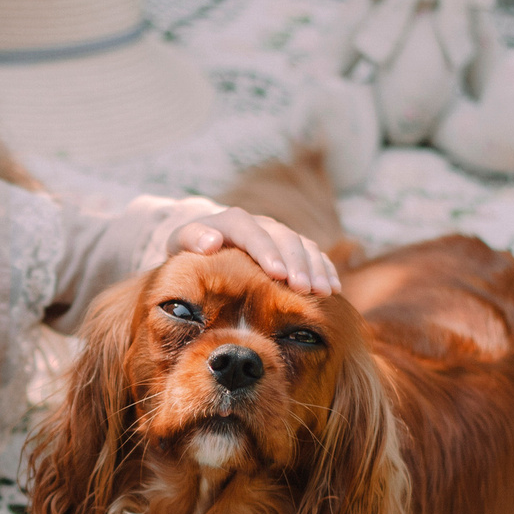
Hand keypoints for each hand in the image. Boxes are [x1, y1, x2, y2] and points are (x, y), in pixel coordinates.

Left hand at [169, 208, 340, 295]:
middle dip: (297, 264)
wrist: (205, 244)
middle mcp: (262, 224)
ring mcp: (280, 235)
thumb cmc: (190, 250)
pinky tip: (334, 289)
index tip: (277, 274)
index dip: (266, 252)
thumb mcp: (179, 242)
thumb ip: (190, 238)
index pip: (252, 232)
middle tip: (304, 289)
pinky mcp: (292, 248)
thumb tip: (211, 242)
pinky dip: (326, 270)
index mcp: (234, 221)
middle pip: (285, 239)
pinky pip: (315, 255)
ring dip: (316, 268)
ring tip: (324, 292)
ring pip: (304, 246)